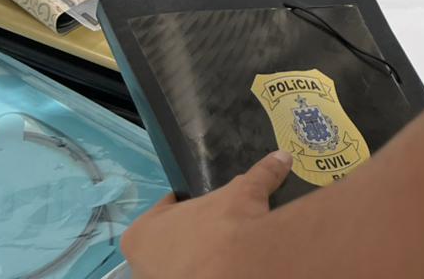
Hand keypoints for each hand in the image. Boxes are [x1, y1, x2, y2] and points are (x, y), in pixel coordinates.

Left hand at [122, 151, 292, 278]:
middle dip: (188, 236)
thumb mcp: (244, 193)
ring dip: (194, 258)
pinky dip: (203, 272)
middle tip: (214, 230)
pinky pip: (190, 276)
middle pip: (167, 241)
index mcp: (142, 233)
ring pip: (175, 265)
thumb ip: (261, 174)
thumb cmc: (223, 226)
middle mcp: (141, 264)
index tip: (203, 206)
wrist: (235, 272)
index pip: (163, 210)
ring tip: (221, 250)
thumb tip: (282, 156)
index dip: (183, 205)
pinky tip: (223, 266)